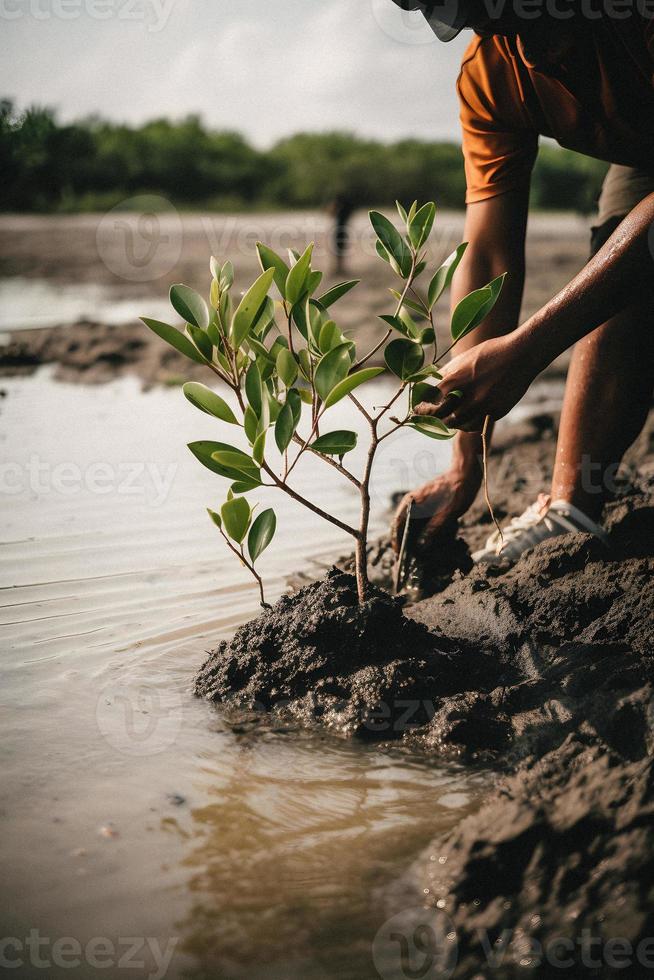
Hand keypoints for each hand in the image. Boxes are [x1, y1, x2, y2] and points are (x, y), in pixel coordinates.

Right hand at [391, 467, 480, 554]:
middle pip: (401, 525)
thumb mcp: (447, 513)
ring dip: (412, 537)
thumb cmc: (457, 490)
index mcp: (411, 502)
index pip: (397, 524)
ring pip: (409, 524)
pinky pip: (419, 521)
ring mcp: (418, 504)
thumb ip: (433, 530)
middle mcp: (411, 503)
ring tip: (418, 551)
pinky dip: (421, 531)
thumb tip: (421, 547)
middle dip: (404, 541)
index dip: (396, 540)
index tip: (400, 554)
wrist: (466, 473)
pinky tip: (428, 540)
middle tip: (409, 557)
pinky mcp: (426, 506)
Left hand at [414, 334, 535, 431]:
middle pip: (441, 417)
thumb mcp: (463, 359)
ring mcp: (482, 405)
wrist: (521, 354)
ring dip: (452, 424)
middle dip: (434, 420)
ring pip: (459, 425)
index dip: (421, 408)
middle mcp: (466, 395)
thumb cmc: (490, 353)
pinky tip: (468, 420)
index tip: (418, 412)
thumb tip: (431, 384)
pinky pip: (477, 425)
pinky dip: (469, 425)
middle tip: (431, 420)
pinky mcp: (495, 412)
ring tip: (451, 420)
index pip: (428, 400)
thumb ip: (447, 374)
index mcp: (454, 378)